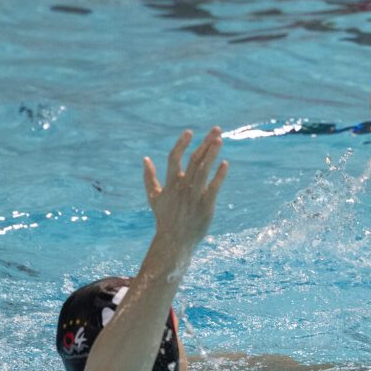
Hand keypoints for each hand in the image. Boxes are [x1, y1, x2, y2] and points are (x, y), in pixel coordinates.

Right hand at [142, 127, 228, 250]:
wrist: (174, 242)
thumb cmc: (165, 219)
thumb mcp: (154, 197)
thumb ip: (149, 178)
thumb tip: (144, 159)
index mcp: (170, 184)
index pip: (174, 158)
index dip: (181, 144)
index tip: (189, 132)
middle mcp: (182, 187)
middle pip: (193, 160)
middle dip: (205, 143)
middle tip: (217, 128)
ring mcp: (194, 196)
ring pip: (203, 170)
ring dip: (211, 154)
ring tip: (220, 139)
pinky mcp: (206, 206)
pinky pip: (213, 188)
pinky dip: (219, 175)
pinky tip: (225, 163)